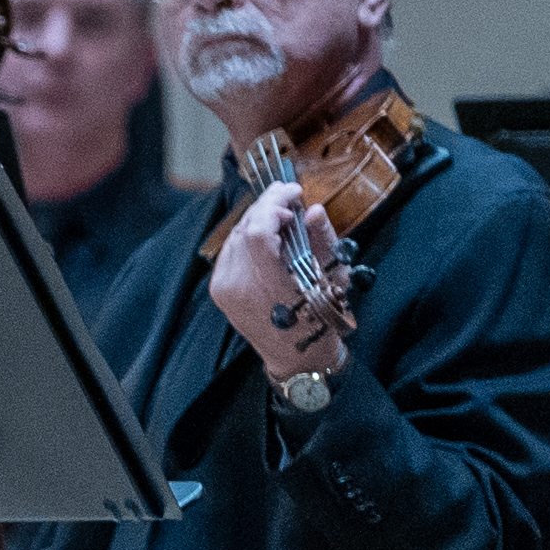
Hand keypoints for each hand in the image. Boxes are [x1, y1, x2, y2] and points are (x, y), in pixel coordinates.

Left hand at [206, 178, 353, 384]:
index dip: (273, 204)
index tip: (293, 191)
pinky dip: (246, 237)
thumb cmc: (319, 320)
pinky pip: (229, 252)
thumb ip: (321, 239)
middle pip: (243, 228)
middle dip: (266, 207)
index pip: (256, 230)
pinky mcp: (218, 290)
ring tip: (281, 215)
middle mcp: (237, 285)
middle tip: (288, 197)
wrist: (298, 358)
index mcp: (266, 285)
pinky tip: (266, 235)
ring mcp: (223, 289)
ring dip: (256, 220)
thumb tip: (312, 210)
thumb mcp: (331, 279)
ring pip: (234, 237)